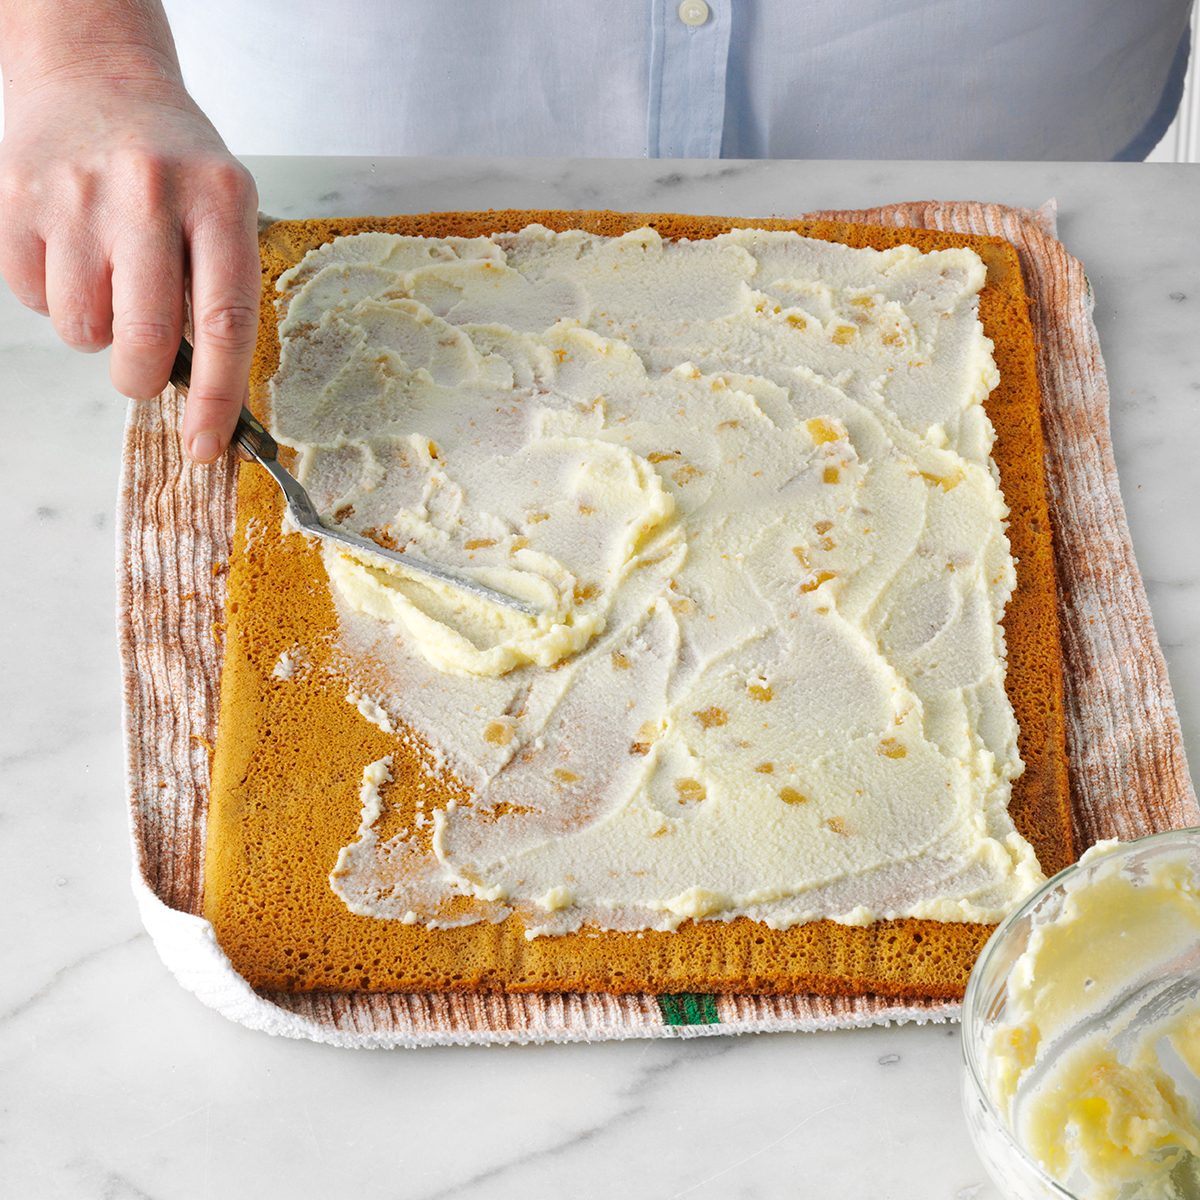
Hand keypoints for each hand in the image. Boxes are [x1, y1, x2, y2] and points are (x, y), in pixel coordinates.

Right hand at [0, 75, 258, 461]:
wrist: (97, 76)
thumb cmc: (175, 165)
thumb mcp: (225, 210)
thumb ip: (220, 292)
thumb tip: (209, 397)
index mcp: (220, 201)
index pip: (226, 324)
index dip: (219, 398)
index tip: (208, 447)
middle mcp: (150, 192)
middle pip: (146, 339)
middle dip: (144, 379)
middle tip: (143, 371)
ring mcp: (78, 193)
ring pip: (83, 330)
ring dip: (97, 332)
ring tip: (109, 281)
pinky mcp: (17, 197)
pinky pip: (34, 299)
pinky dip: (55, 297)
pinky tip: (72, 252)